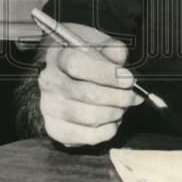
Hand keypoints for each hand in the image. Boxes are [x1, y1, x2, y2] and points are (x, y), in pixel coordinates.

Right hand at [38, 22, 143, 146]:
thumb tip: (119, 57)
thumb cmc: (86, 60)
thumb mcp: (99, 45)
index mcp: (57, 56)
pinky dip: (106, 131)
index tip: (127, 79)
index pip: (76, 64)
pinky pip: (85, 136)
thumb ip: (111, 48)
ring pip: (87, 116)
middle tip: (131, 96)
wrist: (67, 79)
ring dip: (113, 113)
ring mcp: (49, 106)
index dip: (105, 73)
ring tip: (122, 108)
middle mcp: (49, 81)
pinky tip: (112, 122)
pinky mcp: (56, 129)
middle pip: (85, 93)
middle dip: (116, 96)